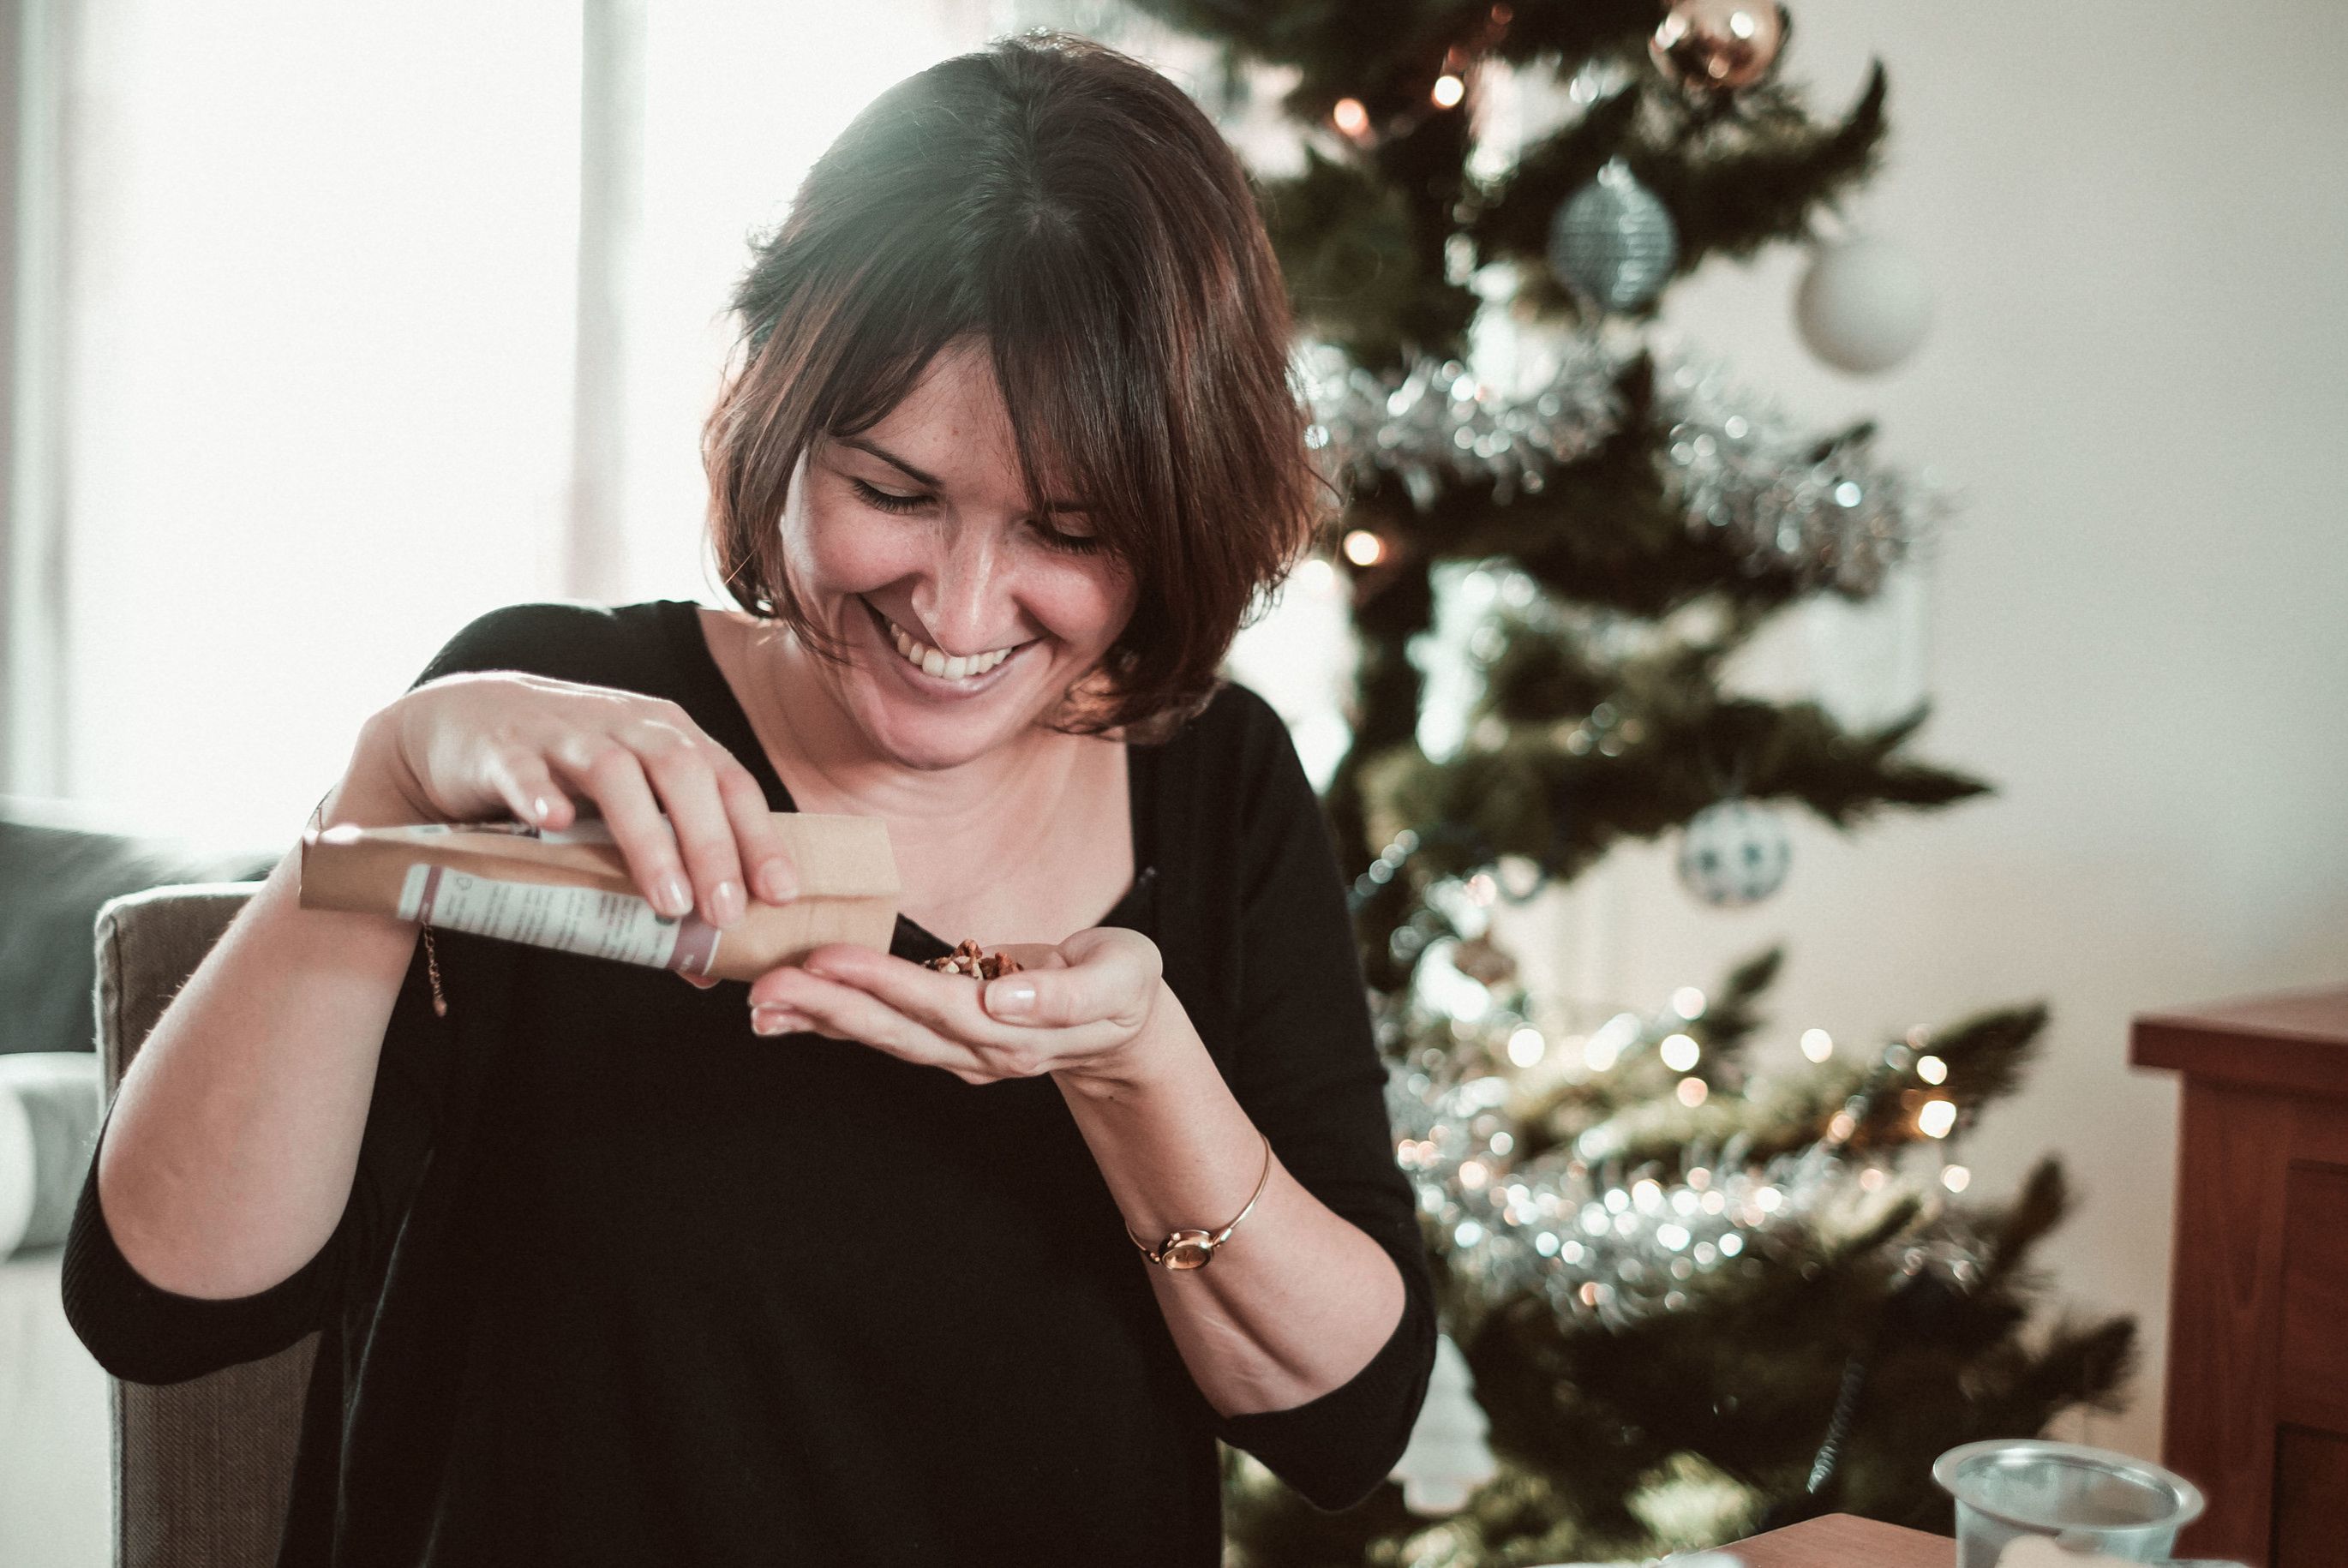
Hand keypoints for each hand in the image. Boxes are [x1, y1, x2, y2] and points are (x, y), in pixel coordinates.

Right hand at [353, 673, 798, 946]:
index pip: (730, 782)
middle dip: (712, 845)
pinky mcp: (504, 748)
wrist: (466, 724)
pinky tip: (554, 823)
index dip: (758, 837)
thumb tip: (707, 970)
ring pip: (616, 774)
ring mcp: (565, 733)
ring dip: (647, 837)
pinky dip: (540, 793)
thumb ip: (664, 880)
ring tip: (667, 899)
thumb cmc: (565, 781)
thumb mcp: (623, 818)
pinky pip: (524, 767)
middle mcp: (628, 726)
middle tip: (724, 912)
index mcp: (671, 737)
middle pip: (684, 774)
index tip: (780, 895)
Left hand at [742, 926, 1167, 1086]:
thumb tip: (1005, 997)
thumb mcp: (1119, 978)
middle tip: (768, 986)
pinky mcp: (943, 1040)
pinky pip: (882, 1030)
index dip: (882, 982)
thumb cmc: (1122, 986)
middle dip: (828, 1006)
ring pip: (879, 1036)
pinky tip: (790, 1009)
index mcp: (1018, 1033)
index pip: (938, 1005)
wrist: (1124, 1024)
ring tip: (760, 1002)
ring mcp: (958, 1053)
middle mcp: (978, 1052)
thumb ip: (1066, 993)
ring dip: (818, 1019)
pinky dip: (833, 1020)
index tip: (829, 958)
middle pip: (894, 1031)